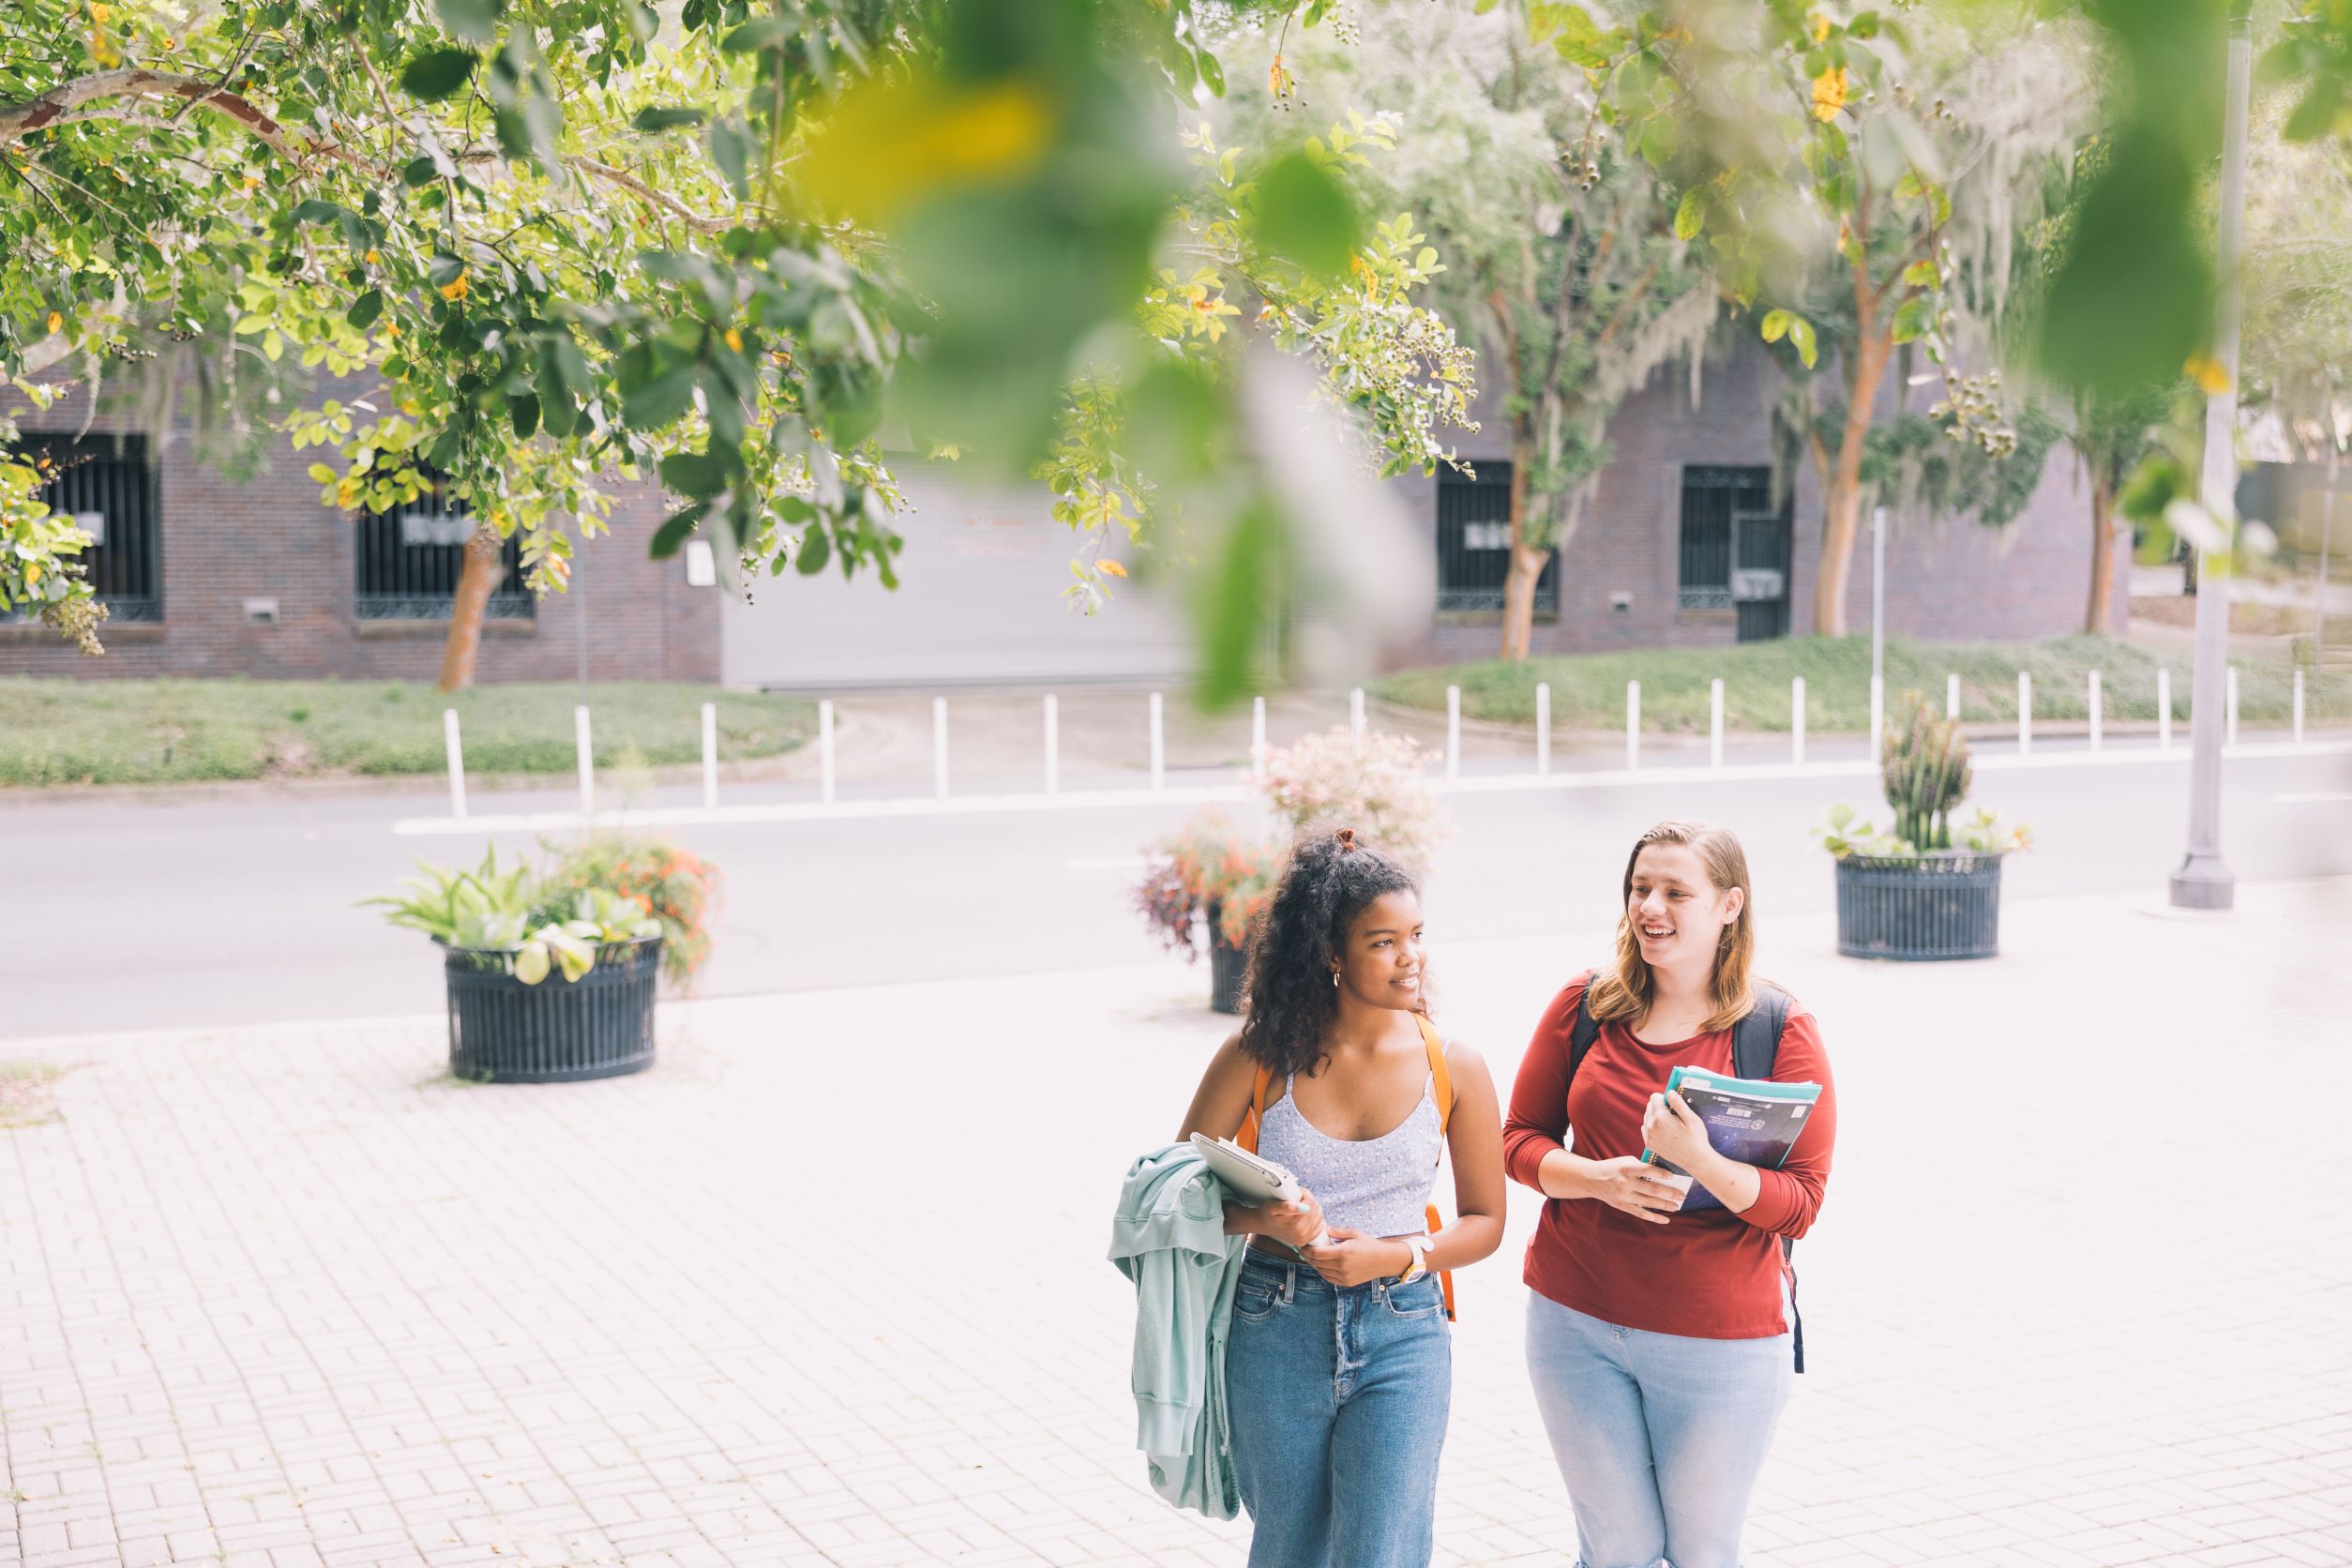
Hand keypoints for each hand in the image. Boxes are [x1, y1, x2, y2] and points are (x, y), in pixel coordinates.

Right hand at [1258, 1189, 1325, 1249]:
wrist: (1263, 1225)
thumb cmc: (1267, 1213)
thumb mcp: (1273, 1206)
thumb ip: (1288, 1206)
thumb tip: (1305, 1207)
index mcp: (1295, 1225)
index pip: (1312, 1205)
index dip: (1306, 1196)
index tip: (1299, 1194)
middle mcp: (1301, 1234)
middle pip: (1317, 1211)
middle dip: (1310, 1202)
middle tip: (1300, 1200)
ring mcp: (1304, 1239)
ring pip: (1320, 1218)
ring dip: (1314, 1210)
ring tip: (1302, 1207)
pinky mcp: (1305, 1241)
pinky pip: (1319, 1228)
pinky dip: (1316, 1220)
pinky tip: (1307, 1216)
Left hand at [1298, 1226, 1413, 1287]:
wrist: (1384, 1260)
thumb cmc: (1370, 1244)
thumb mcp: (1354, 1233)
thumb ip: (1336, 1232)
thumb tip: (1322, 1229)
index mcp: (1343, 1252)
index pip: (1317, 1254)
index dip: (1307, 1250)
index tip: (1303, 1244)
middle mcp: (1342, 1266)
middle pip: (1317, 1263)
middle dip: (1308, 1256)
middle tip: (1303, 1249)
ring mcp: (1344, 1276)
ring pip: (1322, 1272)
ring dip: (1315, 1264)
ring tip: (1311, 1257)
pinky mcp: (1347, 1283)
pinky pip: (1329, 1278)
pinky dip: (1323, 1272)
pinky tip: (1321, 1265)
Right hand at [1580, 1154, 1685, 1224]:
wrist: (1591, 1179)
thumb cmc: (1613, 1167)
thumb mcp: (1625, 1161)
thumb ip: (1641, 1166)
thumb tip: (1663, 1174)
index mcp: (1627, 1168)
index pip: (1647, 1170)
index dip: (1661, 1173)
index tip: (1672, 1176)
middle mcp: (1626, 1183)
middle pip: (1651, 1189)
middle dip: (1669, 1192)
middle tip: (1682, 1195)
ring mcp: (1624, 1196)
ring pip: (1648, 1202)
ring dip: (1664, 1205)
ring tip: (1676, 1206)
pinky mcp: (1622, 1206)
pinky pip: (1641, 1213)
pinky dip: (1654, 1217)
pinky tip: (1666, 1219)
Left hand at [1640, 1090, 1714, 1175]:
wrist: (1695, 1160)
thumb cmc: (1696, 1139)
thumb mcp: (1692, 1119)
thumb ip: (1679, 1104)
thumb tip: (1669, 1092)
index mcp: (1661, 1118)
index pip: (1654, 1097)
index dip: (1664, 1098)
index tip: (1673, 1104)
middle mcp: (1651, 1126)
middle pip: (1650, 1106)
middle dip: (1660, 1106)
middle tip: (1674, 1115)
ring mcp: (1649, 1136)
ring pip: (1647, 1117)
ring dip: (1655, 1116)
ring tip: (1670, 1124)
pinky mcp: (1649, 1144)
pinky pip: (1645, 1128)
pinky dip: (1652, 1127)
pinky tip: (1664, 1131)